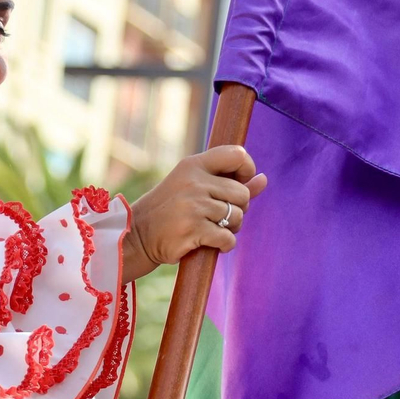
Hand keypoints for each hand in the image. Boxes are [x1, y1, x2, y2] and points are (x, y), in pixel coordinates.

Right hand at [122, 146, 266, 281]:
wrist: (136, 236)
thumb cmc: (169, 211)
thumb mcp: (194, 188)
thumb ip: (230, 182)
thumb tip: (263, 179)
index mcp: (193, 165)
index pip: (236, 154)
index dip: (247, 168)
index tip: (240, 183)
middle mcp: (193, 182)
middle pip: (241, 193)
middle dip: (238, 208)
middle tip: (220, 216)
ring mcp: (193, 206)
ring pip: (237, 217)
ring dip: (230, 228)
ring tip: (212, 229)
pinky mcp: (193, 230)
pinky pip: (227, 237)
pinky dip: (224, 244)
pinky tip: (210, 243)